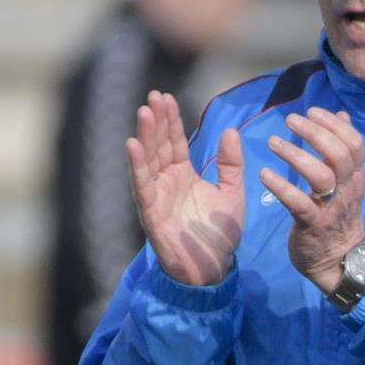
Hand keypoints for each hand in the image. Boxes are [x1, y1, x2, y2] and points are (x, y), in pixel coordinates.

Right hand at [126, 91, 244, 286]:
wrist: (214, 269)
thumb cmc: (220, 233)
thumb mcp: (232, 192)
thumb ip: (231, 163)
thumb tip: (231, 131)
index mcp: (184, 175)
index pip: (174, 141)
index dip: (170, 119)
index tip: (165, 97)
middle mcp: (166, 182)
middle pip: (158, 145)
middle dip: (155, 121)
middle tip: (153, 96)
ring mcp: (157, 196)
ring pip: (147, 161)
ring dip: (144, 136)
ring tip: (143, 112)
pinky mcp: (151, 213)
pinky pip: (142, 186)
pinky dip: (137, 166)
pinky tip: (133, 145)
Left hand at [259, 108, 364, 295]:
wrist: (339, 262)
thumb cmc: (338, 217)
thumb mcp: (348, 181)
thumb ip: (344, 149)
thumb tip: (342, 115)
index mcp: (356, 177)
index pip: (354, 143)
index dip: (334, 123)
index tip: (312, 110)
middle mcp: (347, 189)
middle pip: (340, 154)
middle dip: (315, 132)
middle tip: (291, 120)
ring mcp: (331, 208)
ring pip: (321, 175)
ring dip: (296, 155)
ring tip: (273, 143)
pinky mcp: (312, 225)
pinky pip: (298, 203)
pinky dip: (281, 187)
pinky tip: (264, 174)